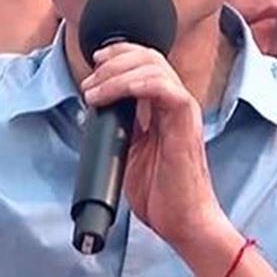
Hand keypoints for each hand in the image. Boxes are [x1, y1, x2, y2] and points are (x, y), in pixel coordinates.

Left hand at [80, 43, 229, 249]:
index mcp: (163, 108)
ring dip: (118, 75)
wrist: (183, 221)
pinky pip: (167, 90)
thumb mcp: (131, 152)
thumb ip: (121, 128)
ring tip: (95, 92)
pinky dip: (141, 84)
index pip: (145, 63)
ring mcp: (183, 111)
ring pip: (155, 68)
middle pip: (149, 57)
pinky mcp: (186, 123)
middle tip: (90, 80)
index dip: (120, 55)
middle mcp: (175, 103)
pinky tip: (122, 91)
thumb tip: (95, 111)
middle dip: (114, 60)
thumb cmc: (161, 193)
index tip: (95, 63)